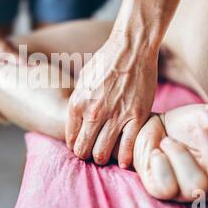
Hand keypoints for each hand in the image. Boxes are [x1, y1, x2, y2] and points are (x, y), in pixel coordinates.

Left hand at [66, 33, 157, 166]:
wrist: (131, 47)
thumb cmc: (106, 61)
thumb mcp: (83, 80)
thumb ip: (79, 102)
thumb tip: (77, 120)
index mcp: (77, 103)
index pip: (71, 138)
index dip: (75, 145)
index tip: (82, 145)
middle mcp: (93, 112)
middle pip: (83, 150)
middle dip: (86, 155)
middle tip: (93, 153)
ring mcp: (116, 116)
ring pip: (103, 153)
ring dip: (103, 157)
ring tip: (107, 154)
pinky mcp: (137, 116)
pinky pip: (128, 147)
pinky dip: (125, 158)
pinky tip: (124, 159)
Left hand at [134, 104, 207, 203]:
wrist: (151, 124)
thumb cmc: (185, 123)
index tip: (207, 115)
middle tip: (199, 131)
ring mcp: (186, 192)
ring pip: (195, 186)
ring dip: (180, 154)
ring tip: (168, 141)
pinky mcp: (162, 191)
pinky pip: (167, 187)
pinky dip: (160, 164)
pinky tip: (157, 152)